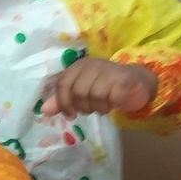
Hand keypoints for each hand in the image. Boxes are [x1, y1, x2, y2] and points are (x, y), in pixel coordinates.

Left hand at [41, 58, 157, 117]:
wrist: (136, 83)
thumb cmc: (105, 87)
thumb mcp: (81, 93)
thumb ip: (63, 100)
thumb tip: (44, 110)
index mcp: (78, 66)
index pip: (63, 84)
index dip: (64, 102)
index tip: (71, 114)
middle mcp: (92, 65)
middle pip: (78, 92)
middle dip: (83, 106)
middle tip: (92, 109)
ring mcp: (108, 69)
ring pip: (94, 95)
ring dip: (99, 107)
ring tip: (105, 105)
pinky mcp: (123, 78)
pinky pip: (111, 96)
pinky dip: (112, 104)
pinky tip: (115, 102)